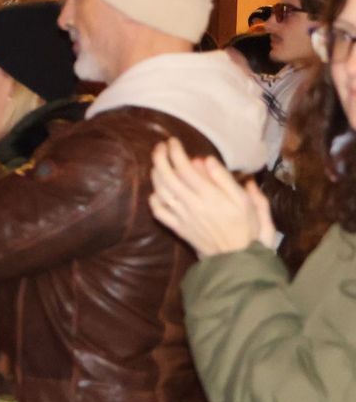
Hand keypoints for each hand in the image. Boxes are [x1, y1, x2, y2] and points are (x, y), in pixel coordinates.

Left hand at [149, 138, 277, 256]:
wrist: (239, 259)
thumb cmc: (248, 228)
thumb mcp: (247, 201)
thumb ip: (226, 180)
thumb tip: (207, 160)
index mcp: (211, 195)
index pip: (185, 168)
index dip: (175, 152)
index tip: (173, 141)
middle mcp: (192, 204)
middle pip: (168, 177)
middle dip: (160, 158)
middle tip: (160, 147)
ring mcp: (182, 217)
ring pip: (161, 192)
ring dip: (155, 175)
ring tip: (157, 163)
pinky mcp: (178, 229)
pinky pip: (159, 213)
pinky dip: (154, 200)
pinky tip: (156, 192)